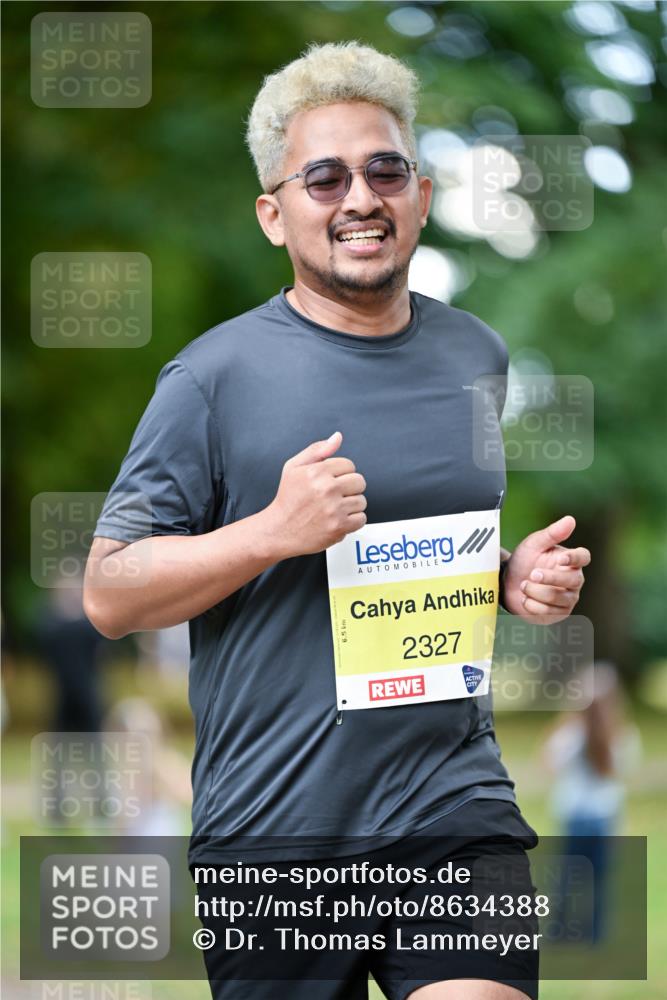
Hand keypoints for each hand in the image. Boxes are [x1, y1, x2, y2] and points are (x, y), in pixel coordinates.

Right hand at [265, 431, 366, 558]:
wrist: (279, 530)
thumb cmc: (287, 498)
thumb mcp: (293, 468)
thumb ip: (317, 450)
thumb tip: (338, 437)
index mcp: (316, 472)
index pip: (349, 465)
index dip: (341, 473)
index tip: (330, 482)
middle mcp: (326, 489)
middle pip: (359, 482)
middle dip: (349, 488)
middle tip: (334, 496)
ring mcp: (334, 509)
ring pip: (362, 501)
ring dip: (351, 505)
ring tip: (335, 509)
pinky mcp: (339, 527)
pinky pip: (361, 519)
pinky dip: (353, 521)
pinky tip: (338, 520)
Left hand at [502, 515, 589, 623]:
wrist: (508, 584)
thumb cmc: (525, 561)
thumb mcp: (534, 544)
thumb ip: (552, 533)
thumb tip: (571, 519)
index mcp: (571, 561)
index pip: (583, 558)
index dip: (575, 559)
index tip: (560, 559)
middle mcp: (574, 581)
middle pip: (572, 581)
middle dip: (549, 578)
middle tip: (531, 574)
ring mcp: (568, 599)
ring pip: (558, 598)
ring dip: (535, 591)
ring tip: (523, 585)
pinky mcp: (558, 614)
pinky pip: (548, 612)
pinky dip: (531, 605)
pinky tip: (525, 599)